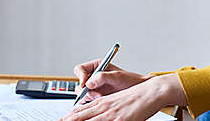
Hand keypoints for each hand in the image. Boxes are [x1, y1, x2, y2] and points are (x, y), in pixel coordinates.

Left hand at [61, 74, 186, 120]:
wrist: (149, 92)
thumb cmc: (134, 97)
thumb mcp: (115, 102)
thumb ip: (103, 109)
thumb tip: (94, 115)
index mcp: (100, 102)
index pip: (78, 112)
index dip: (67, 117)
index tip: (60, 120)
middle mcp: (102, 107)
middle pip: (78, 117)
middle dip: (68, 120)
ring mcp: (110, 114)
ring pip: (88, 120)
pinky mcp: (120, 119)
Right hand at [73, 59, 153, 103]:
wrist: (138, 90)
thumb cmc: (130, 80)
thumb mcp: (117, 76)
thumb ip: (102, 77)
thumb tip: (89, 82)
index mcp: (96, 66)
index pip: (80, 69)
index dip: (81, 77)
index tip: (86, 84)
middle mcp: (93, 76)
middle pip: (79, 83)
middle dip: (86, 90)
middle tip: (97, 95)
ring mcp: (94, 87)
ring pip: (82, 93)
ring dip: (89, 97)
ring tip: (102, 98)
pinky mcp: (96, 97)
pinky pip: (87, 101)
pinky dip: (92, 103)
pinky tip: (102, 102)